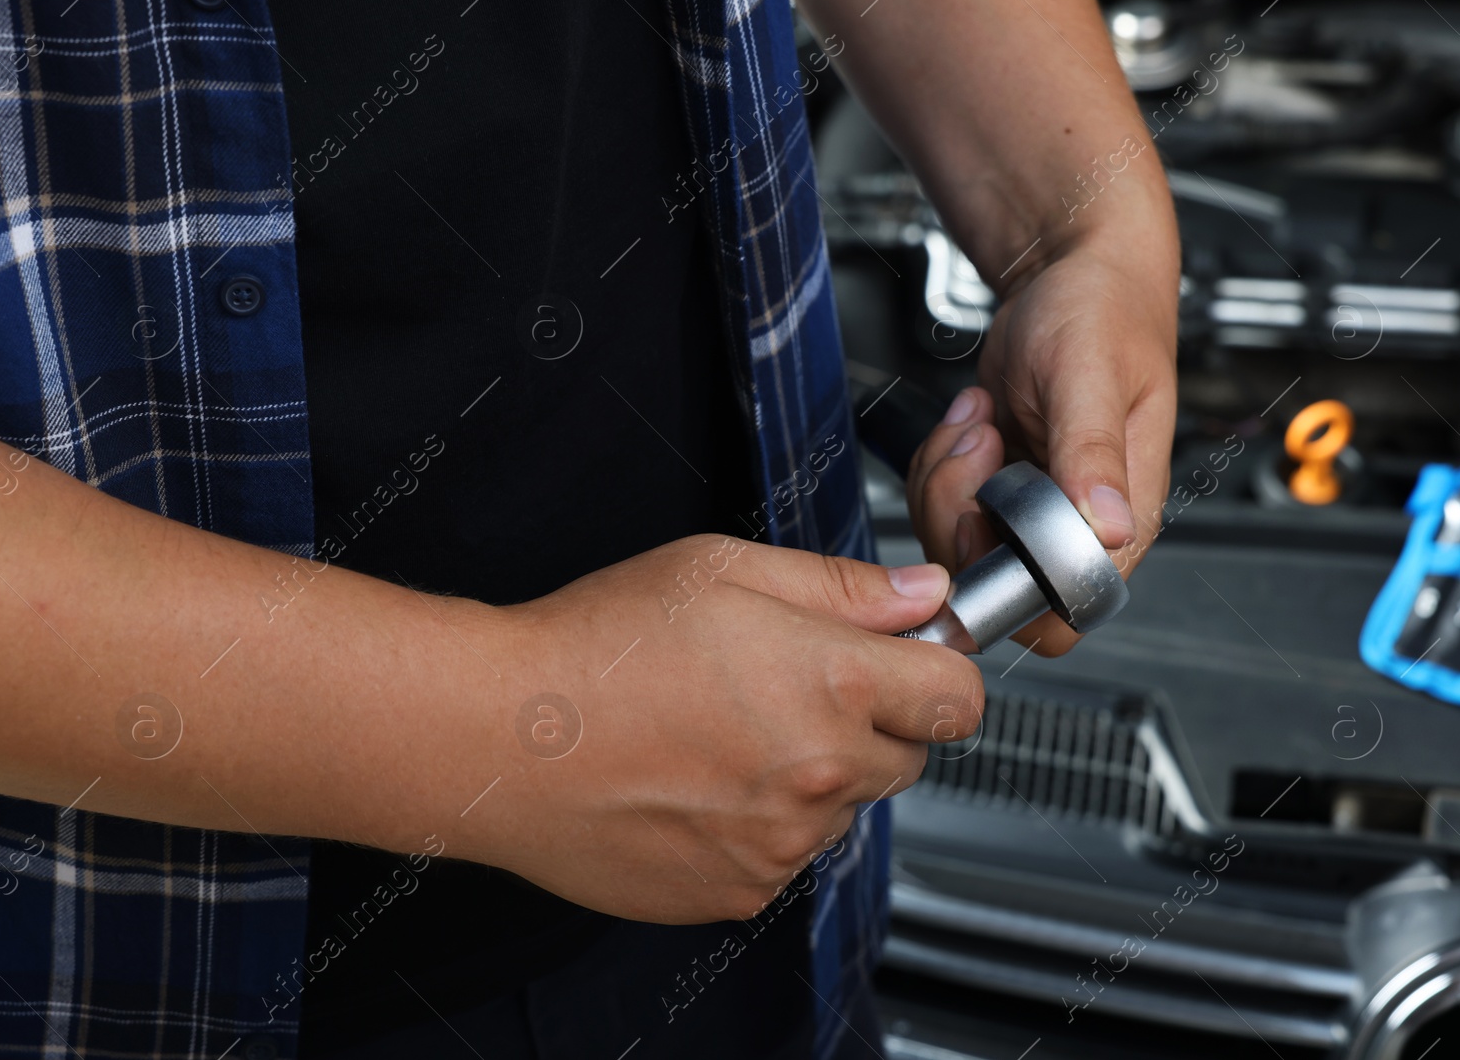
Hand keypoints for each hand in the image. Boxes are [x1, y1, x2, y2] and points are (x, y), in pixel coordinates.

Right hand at [477, 535, 982, 923]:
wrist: (500, 739)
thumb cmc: (594, 646)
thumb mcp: (722, 569)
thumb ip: (843, 586)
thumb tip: (923, 597)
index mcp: (830, 682)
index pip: (960, 697)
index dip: (934, 669)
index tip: (905, 660)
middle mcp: (820, 774)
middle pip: (909, 757)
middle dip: (869, 720)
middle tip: (785, 685)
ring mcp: (782, 844)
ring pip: (844, 809)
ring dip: (813, 776)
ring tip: (723, 734)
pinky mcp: (739, 890)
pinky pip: (786, 856)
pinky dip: (761, 825)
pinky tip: (697, 782)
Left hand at [908, 237, 1177, 655]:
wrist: (1073, 275)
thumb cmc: (1104, 313)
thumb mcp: (1091, 377)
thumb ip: (1093, 455)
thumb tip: (1108, 528)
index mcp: (1122, 515)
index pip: (1067, 609)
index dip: (1013, 585)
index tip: (990, 516)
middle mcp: (1075, 524)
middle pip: (993, 583)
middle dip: (961, 516)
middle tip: (981, 446)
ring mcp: (1030, 508)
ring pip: (955, 547)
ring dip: (947, 480)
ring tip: (982, 421)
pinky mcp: (995, 487)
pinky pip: (940, 506)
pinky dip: (939, 462)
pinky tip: (974, 419)